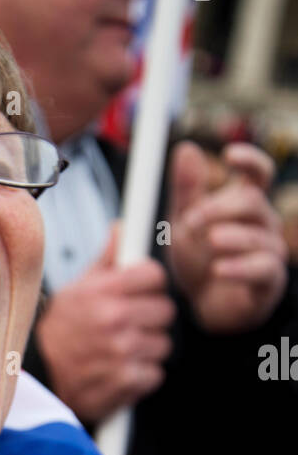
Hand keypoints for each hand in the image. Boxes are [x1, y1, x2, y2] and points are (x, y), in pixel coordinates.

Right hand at [35, 222, 174, 422]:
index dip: (151, 285)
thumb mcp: (76, 290)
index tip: (143, 293)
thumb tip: (123, 228)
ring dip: (146, 350)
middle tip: (131, 326)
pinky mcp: (124, 380)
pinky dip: (140, 377)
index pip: (155, 275)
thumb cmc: (59, 332)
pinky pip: (154, 374)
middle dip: (151, 320)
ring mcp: (121, 350)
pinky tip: (119, 371)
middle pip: (165, 310)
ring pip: (162, 344)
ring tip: (122, 351)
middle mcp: (114, 318)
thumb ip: (106, 261)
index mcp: (104, 290)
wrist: (37, 376)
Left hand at [167, 140, 287, 332]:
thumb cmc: (198, 260)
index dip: (250, 160)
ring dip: (230, 237)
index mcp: (244, 205)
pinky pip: (262, 268)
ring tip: (209, 241)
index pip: (259, 174)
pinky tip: (218, 270)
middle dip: (220, 208)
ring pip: (258, 235)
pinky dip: (239, 268)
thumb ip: (187, 190)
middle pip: (251, 202)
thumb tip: (186, 148)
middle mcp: (263, 224)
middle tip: (192, 221)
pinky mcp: (269, 280)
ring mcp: (269, 251)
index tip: (229, 155)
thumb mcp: (184, 222)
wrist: (201, 306)